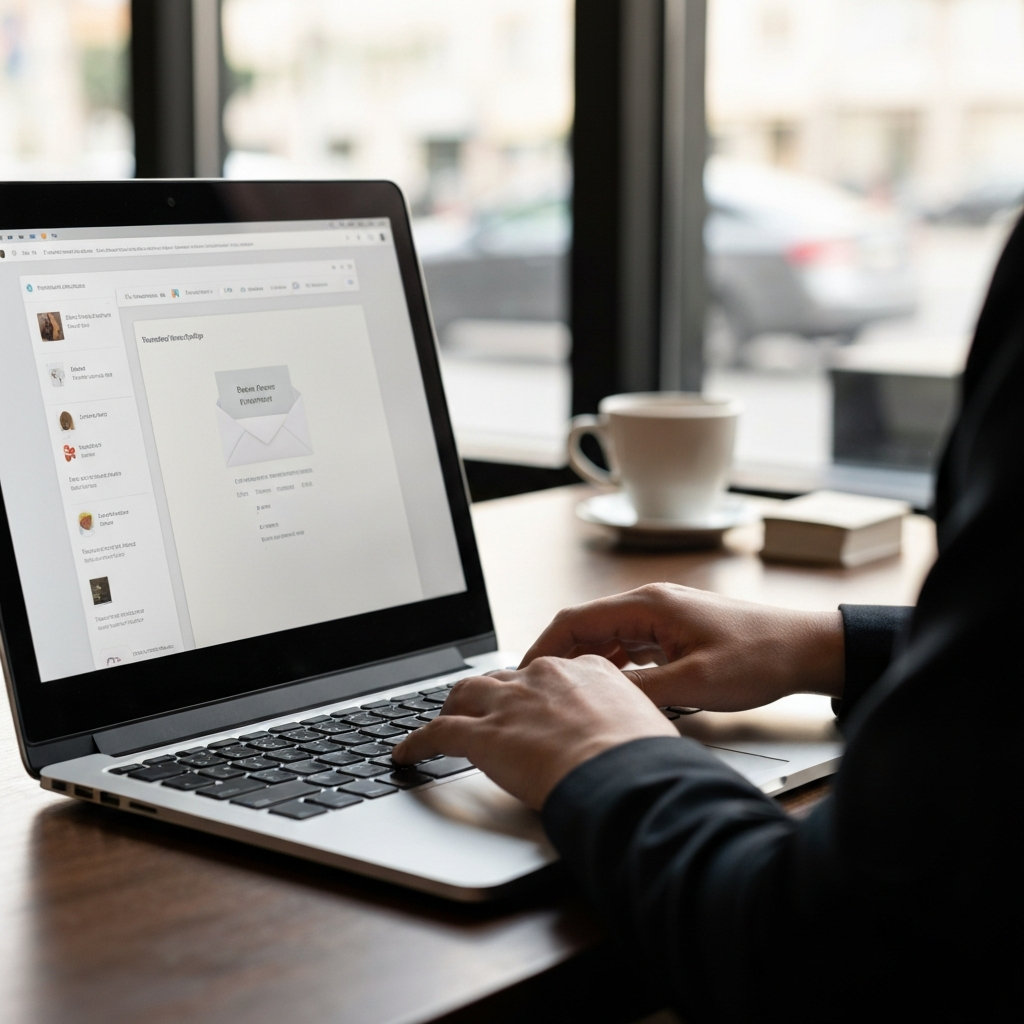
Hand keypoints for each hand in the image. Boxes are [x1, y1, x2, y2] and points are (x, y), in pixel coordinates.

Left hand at [391, 655, 676, 809]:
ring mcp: (510, 703)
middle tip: (482, 711)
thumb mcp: (645, 727)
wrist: (626, 774)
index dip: (531, 690)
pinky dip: (416, 743)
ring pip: (464, 694)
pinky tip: (405, 755)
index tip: (529, 703)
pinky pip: (437, 733)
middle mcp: (542, 676)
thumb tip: (630, 745)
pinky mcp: (483, 734)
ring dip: (451, 708)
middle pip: (501, 678)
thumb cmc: (645, 760)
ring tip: (443, 722)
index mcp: (585, 669)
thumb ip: (625, 726)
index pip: (546, 673)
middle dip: (489, 695)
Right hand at [519, 583, 844, 711]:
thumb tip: (596, 700)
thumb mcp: (695, 684)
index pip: (576, 619)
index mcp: (648, 605)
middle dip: (558, 658)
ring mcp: (662, 618)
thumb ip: (641, 692)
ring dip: (585, 665)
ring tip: (565, 697)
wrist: (805, 649)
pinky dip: (611, 668)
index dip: (543, 646)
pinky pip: (629, 648)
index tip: (523, 673)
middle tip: (539, 693)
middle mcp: (650, 605)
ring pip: (606, 639)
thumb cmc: (759, 657)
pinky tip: (607, 692)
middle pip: (586, 628)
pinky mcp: (674, 634)